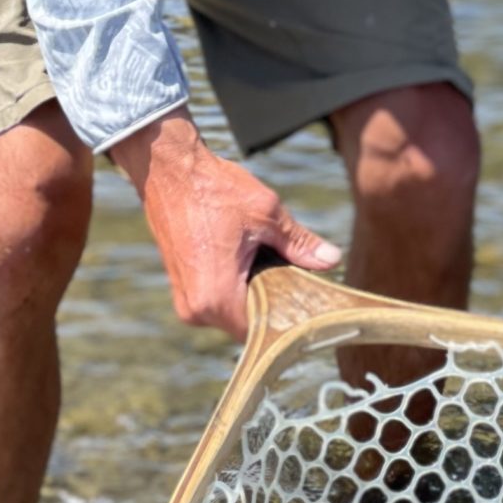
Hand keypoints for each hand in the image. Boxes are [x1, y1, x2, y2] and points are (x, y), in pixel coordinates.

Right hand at [110, 111, 339, 340]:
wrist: (170, 172)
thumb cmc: (215, 190)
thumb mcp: (267, 214)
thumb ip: (299, 244)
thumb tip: (332, 259)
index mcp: (217, 297)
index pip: (263, 330)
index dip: (289, 318)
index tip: (309, 303)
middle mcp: (197, 310)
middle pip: (249, 324)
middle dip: (273, 303)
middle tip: (299, 279)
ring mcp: (186, 302)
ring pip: (233, 312)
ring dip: (254, 294)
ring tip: (274, 265)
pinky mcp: (182, 289)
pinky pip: (217, 301)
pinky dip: (237, 287)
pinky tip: (252, 262)